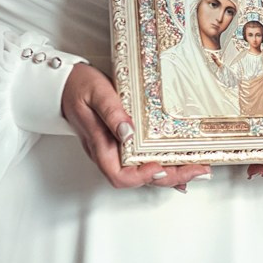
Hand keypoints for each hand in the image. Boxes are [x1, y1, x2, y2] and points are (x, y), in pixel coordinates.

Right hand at [59, 62, 209, 190]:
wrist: (65, 83)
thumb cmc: (78, 86)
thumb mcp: (96, 93)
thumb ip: (111, 113)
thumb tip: (127, 133)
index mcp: (99, 144)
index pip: (119, 175)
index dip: (141, 176)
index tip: (160, 166)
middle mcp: (107, 152)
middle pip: (137, 179)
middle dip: (169, 177)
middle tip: (197, 169)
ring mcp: (114, 149)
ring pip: (142, 172)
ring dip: (170, 174)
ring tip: (197, 169)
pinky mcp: (120, 143)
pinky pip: (141, 161)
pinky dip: (162, 166)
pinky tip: (178, 167)